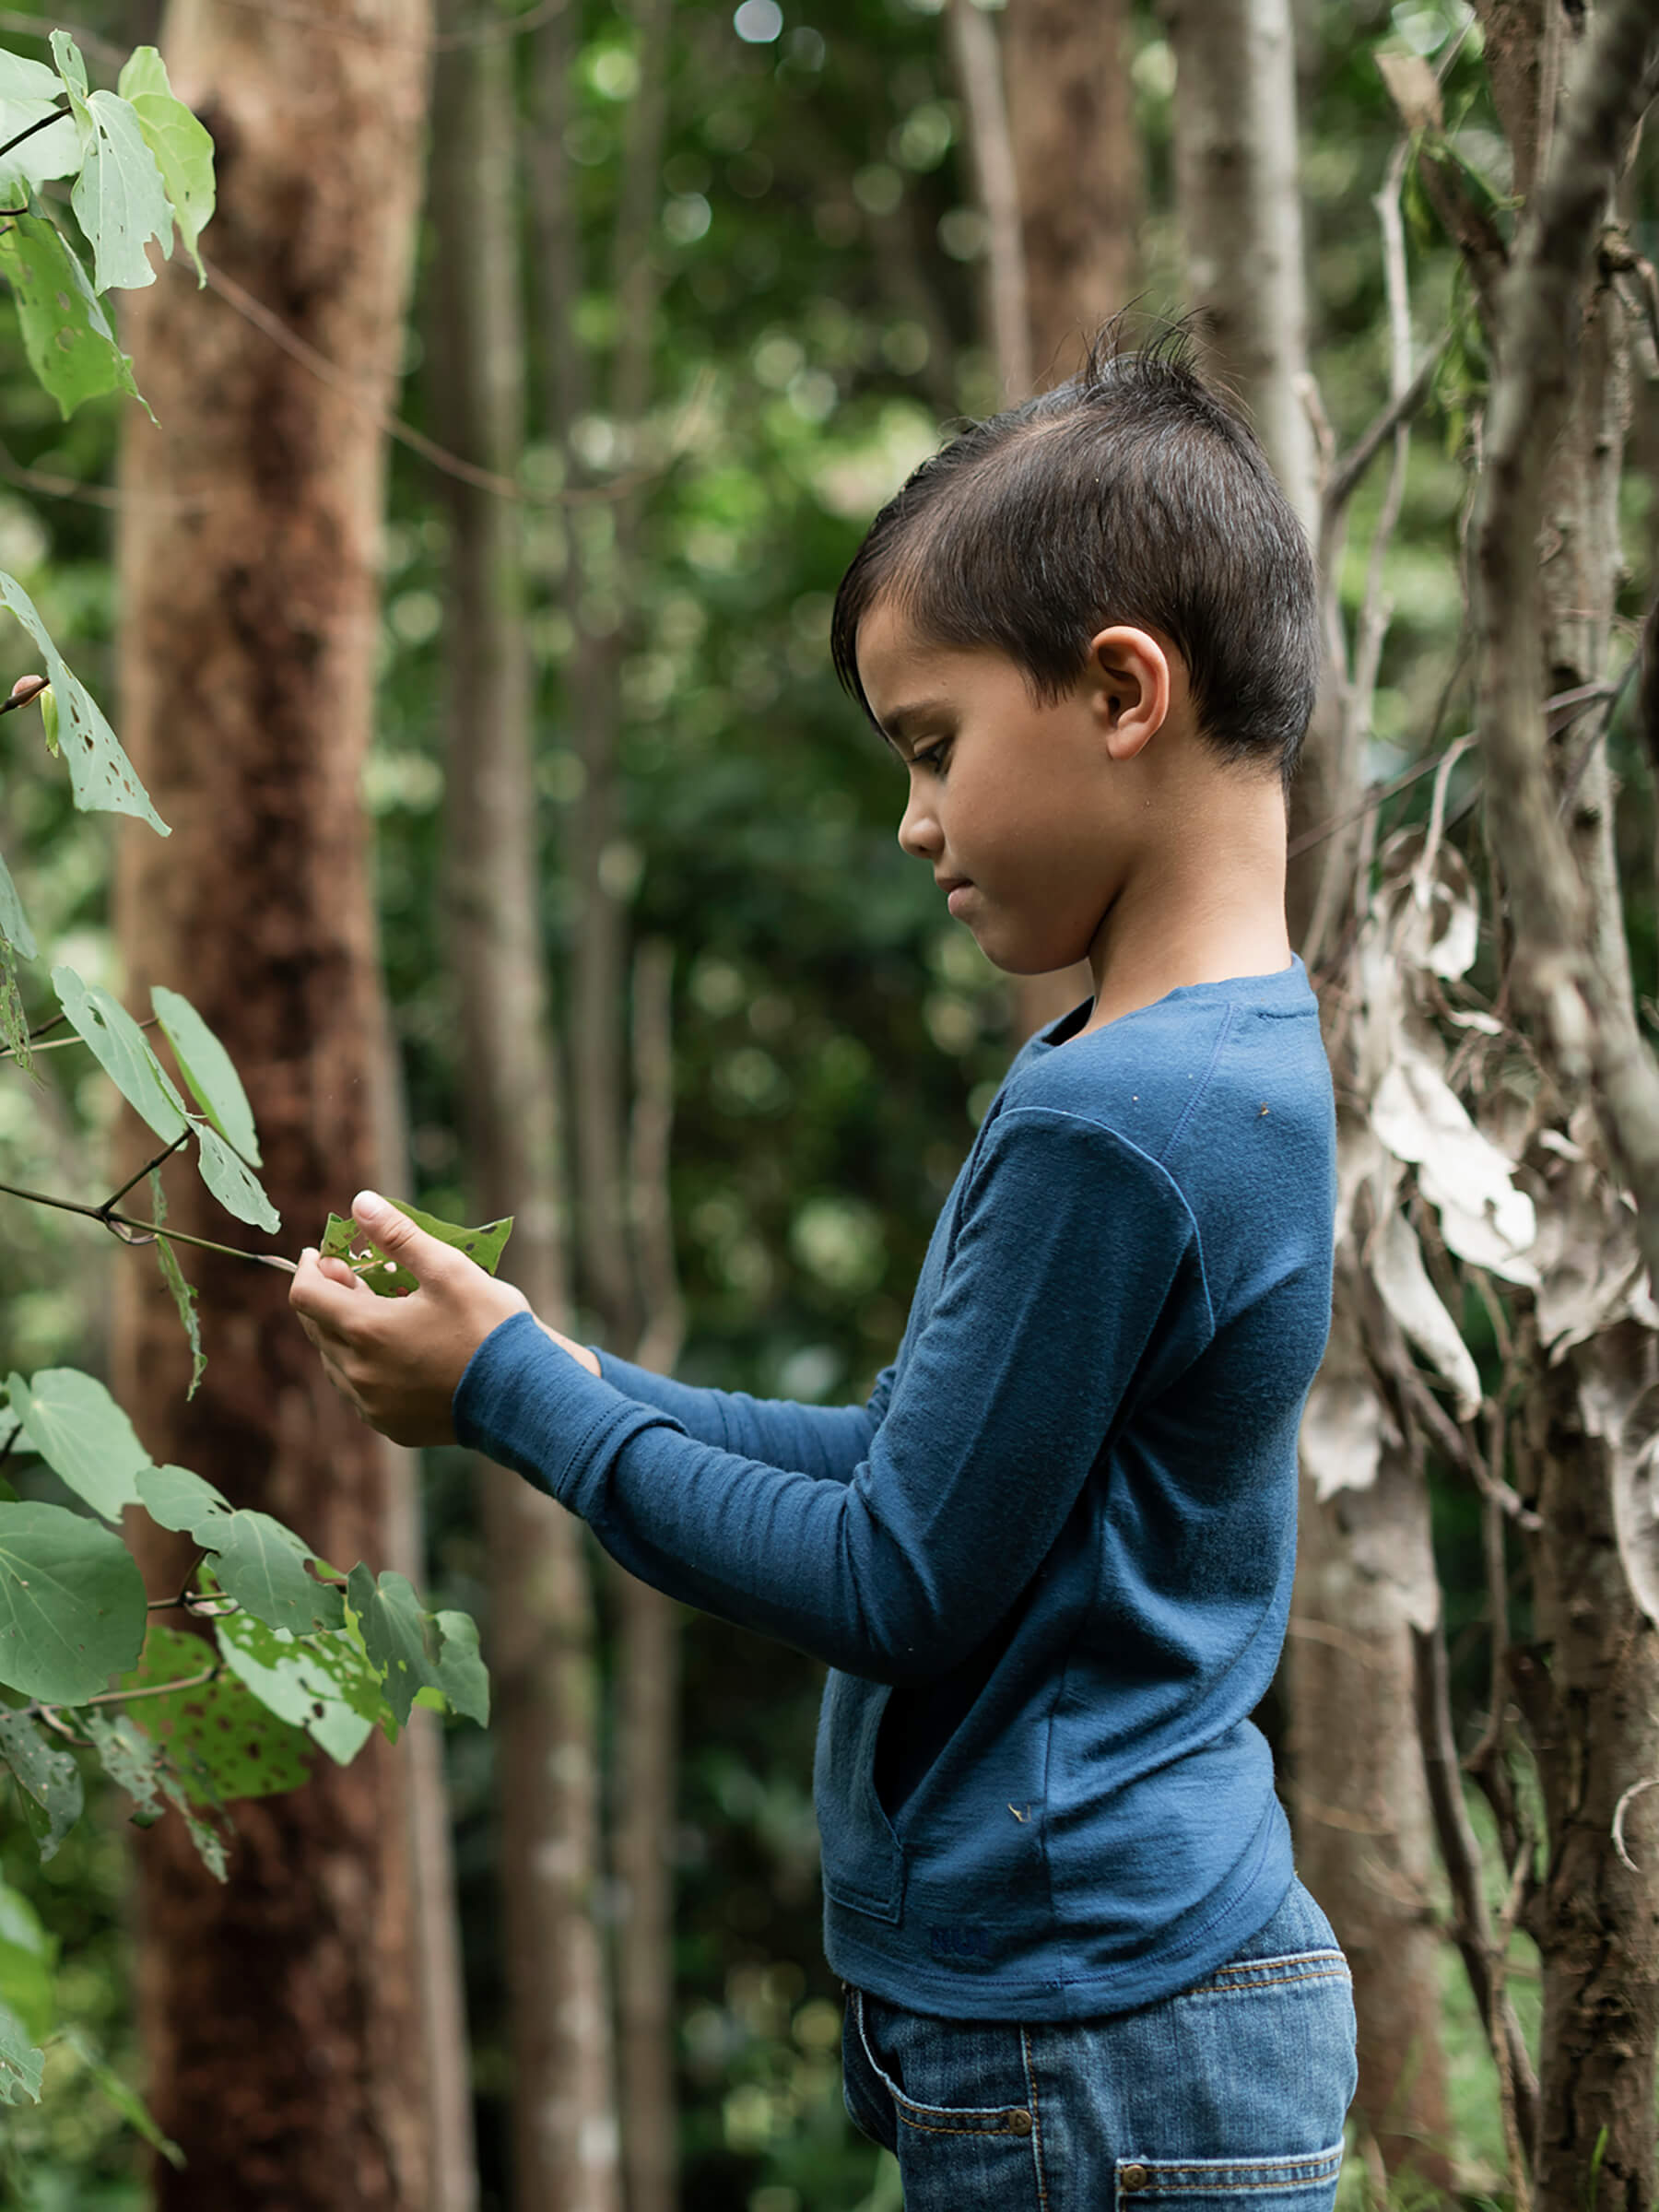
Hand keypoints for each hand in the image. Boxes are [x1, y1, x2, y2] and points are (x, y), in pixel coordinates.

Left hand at [289, 1190, 530, 1446]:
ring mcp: (373, 1405)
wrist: (525, 1396)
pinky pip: (360, 1392)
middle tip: (355, 1275)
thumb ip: (399, 1234)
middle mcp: (358, 1373)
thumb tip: (360, 1202)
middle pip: (316, 1327)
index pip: (305, 1294)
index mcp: (365, 1329)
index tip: (324, 1254)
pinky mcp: (391, 1427)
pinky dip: (365, 1367)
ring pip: (336, 1362)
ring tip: (379, 1313)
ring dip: (345, 1334)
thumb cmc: (489, 1327)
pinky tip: (395, 1353)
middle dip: (329, 1296)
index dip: (309, 1268)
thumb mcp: (448, 1269)